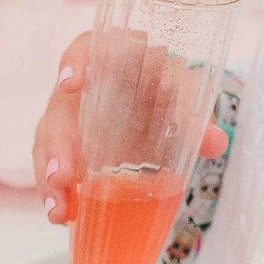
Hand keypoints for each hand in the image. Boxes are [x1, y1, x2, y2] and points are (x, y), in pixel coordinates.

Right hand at [31, 36, 226, 226]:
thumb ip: (199, 118)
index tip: (71, 84)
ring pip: (49, 141)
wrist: (166, 107)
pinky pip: (52, 165)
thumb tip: (215, 142)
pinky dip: (56, 192)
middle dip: (58, 145)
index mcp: (115, 56)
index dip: (75, 63)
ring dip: (50, 177)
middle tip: (63, 176)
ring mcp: (71, 115)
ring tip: (60, 210)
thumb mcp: (188, 99)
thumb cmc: (171, 91)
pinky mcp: (67, 145)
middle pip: (61, 107)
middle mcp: (84, 84)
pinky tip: (63, 215)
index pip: (88, 48)